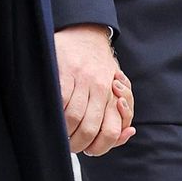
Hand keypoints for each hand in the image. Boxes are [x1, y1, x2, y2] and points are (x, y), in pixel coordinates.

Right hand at [54, 24, 135, 155]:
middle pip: (89, 129)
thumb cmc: (99, 66)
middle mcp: (100, 87)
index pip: (111, 131)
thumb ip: (121, 113)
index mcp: (114, 94)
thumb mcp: (117, 88)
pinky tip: (53, 115)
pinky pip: (60, 99)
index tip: (88, 149)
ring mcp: (82, 79)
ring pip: (74, 117)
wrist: (86, 32)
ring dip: (64, 132)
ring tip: (60, 133)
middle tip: (69, 145)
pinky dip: (55, 112)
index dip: (98, 147)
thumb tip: (128, 132)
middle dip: (77, 144)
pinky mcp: (65, 71)